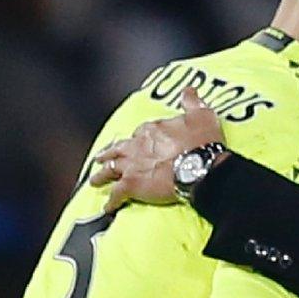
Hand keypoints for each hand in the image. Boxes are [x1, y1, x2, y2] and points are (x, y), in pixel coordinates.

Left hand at [90, 87, 225, 210]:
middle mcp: (137, 145)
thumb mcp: (202, 115)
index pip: (139, 133)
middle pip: (118, 149)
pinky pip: (116, 194)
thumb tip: (188, 90)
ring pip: (110, 170)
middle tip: (101, 158)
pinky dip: (111, 201)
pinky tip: (108, 207)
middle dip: (109, 153)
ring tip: (95, 180)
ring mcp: (132, 165)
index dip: (138, 139)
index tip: (138, 143)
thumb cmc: (203, 143)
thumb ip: (192, 102)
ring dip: (101, 175)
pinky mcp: (132, 185)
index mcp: (152, 129)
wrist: (201, 168)